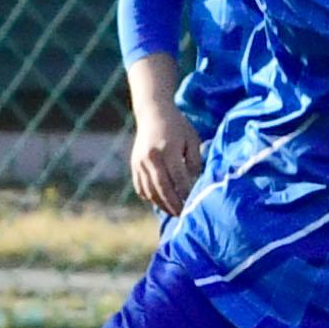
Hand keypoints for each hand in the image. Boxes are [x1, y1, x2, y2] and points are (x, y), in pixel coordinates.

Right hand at [129, 101, 202, 216]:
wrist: (153, 112)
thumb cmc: (178, 127)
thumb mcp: (192, 139)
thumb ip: (194, 161)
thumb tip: (193, 183)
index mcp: (167, 149)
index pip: (178, 178)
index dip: (186, 193)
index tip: (194, 203)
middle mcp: (151, 157)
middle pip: (162, 188)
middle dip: (174, 204)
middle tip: (184, 214)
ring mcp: (140, 162)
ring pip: (150, 190)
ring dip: (162, 204)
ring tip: (174, 212)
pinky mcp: (134, 165)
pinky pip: (140, 187)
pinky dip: (150, 197)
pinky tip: (160, 202)